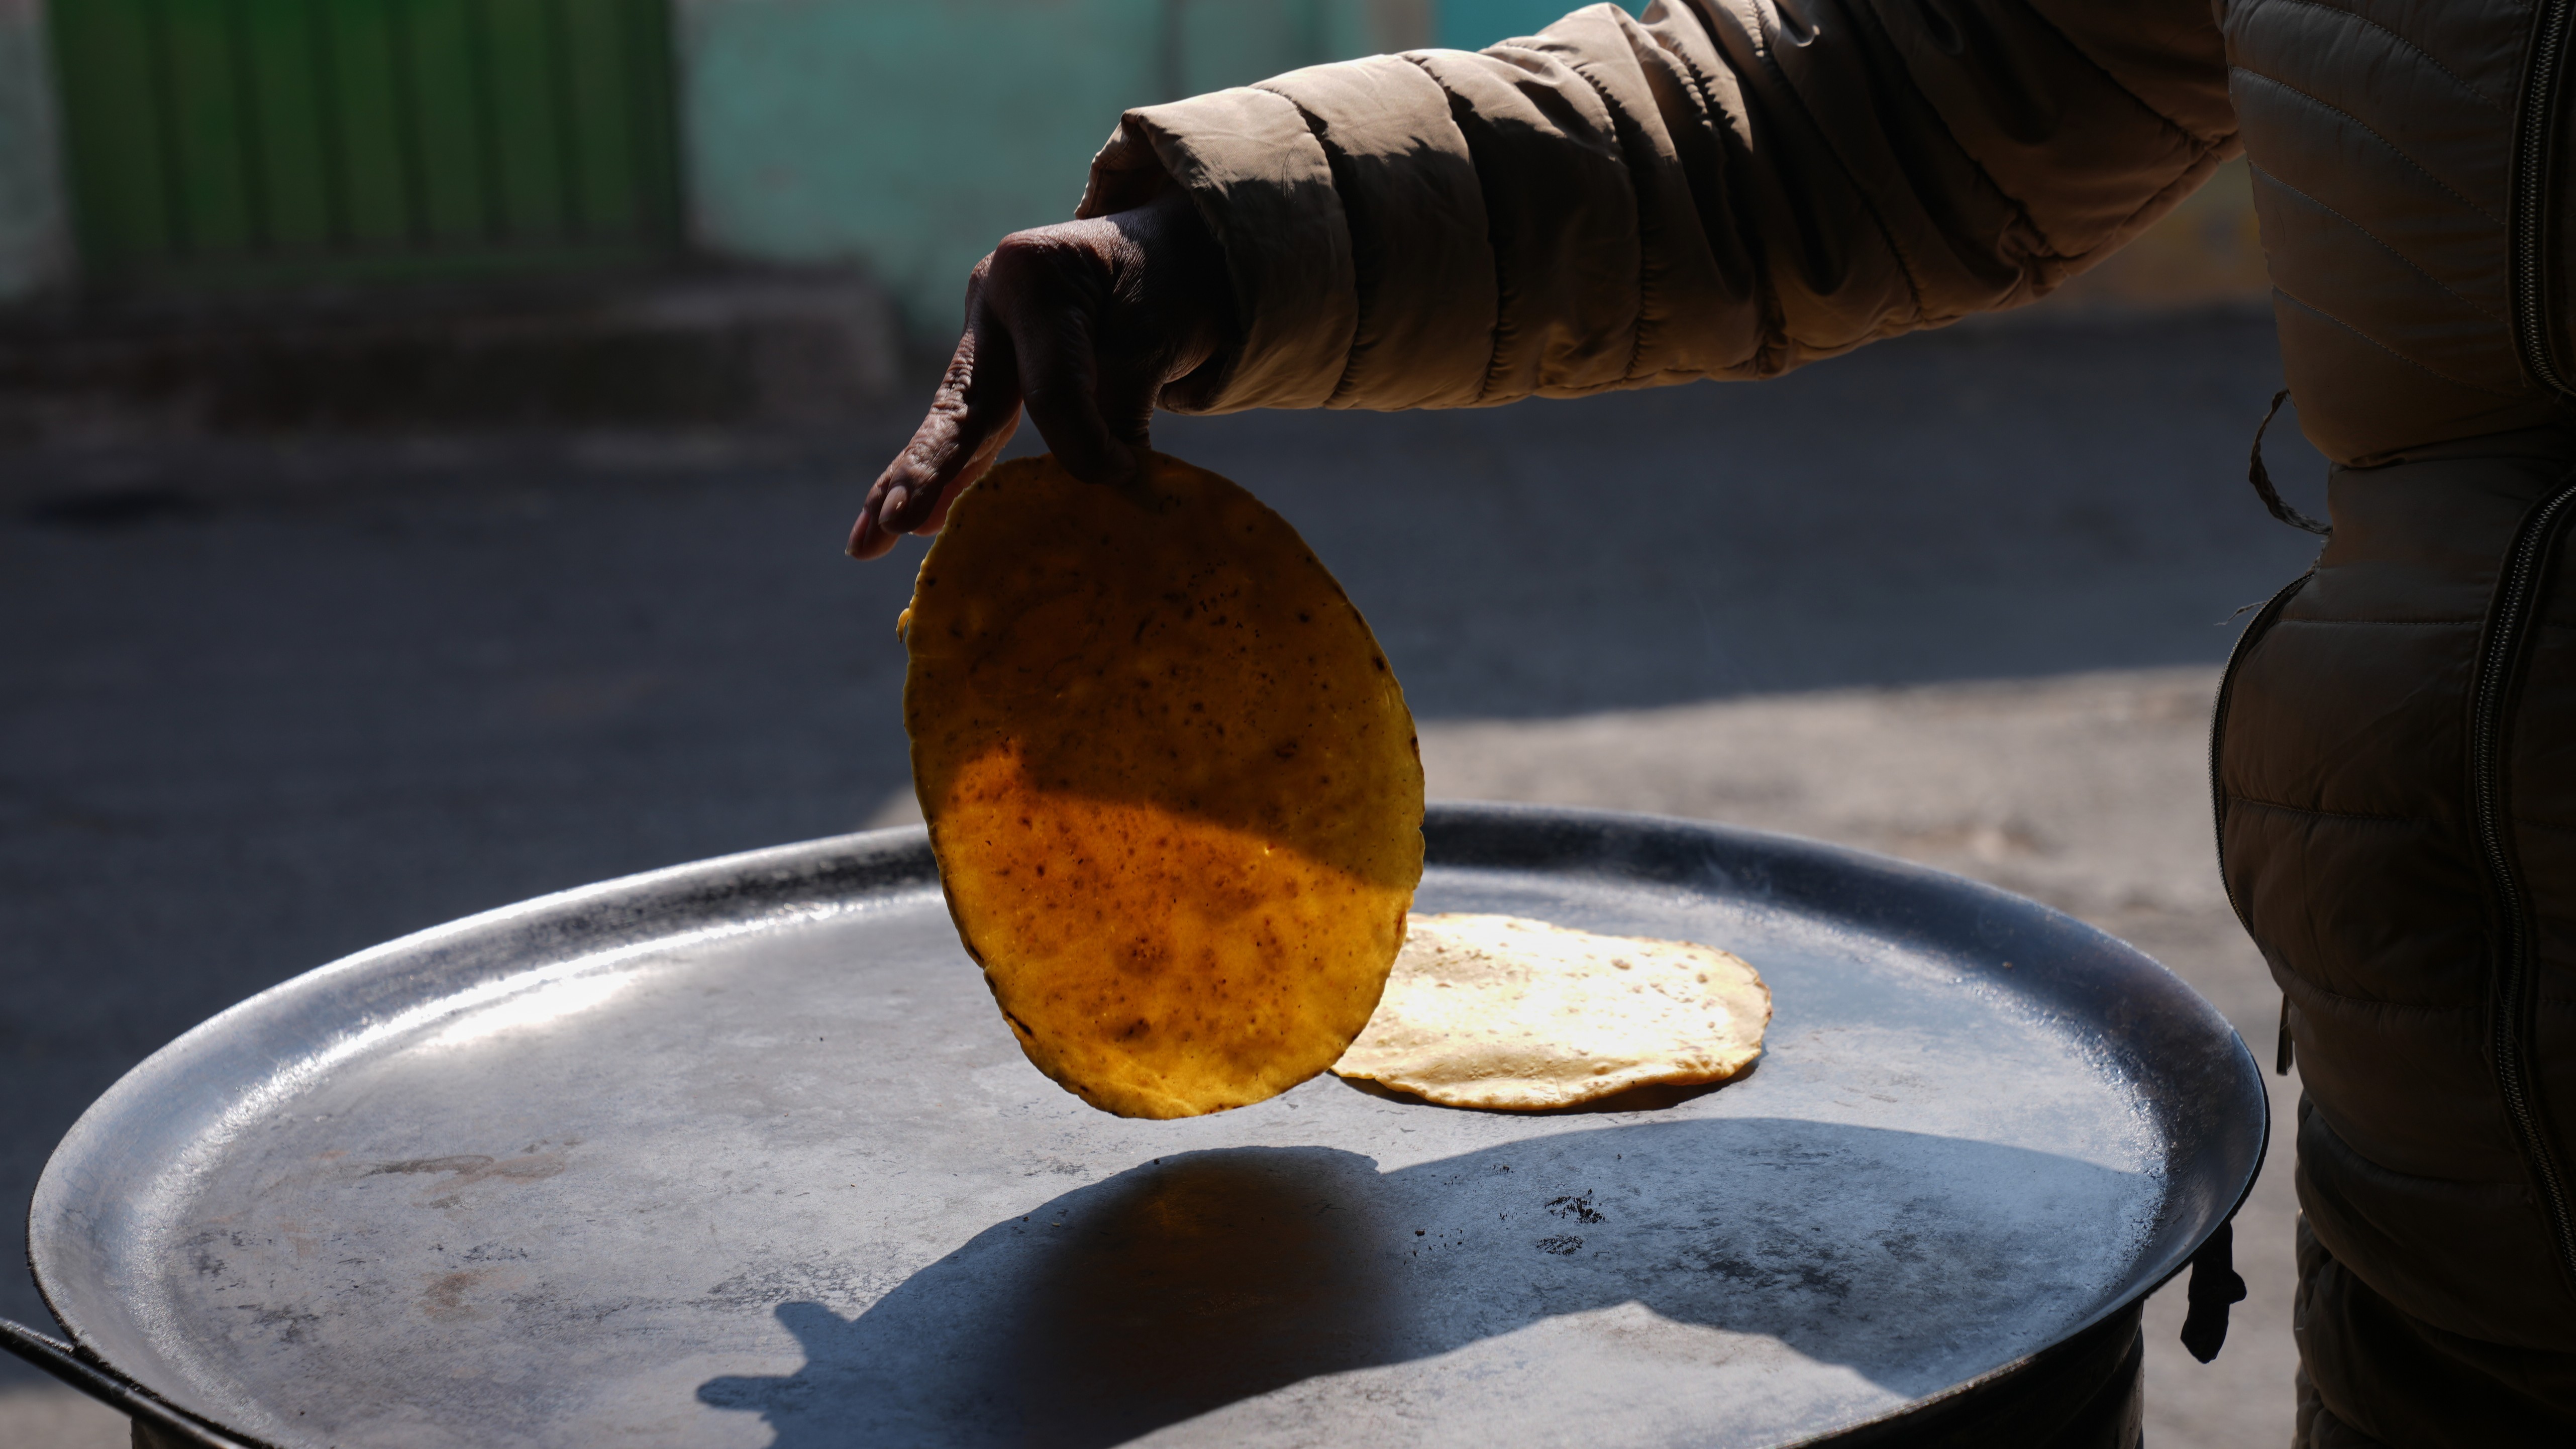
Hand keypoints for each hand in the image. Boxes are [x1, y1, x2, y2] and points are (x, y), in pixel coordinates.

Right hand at [846, 187, 1233, 558]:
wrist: (1164, 251)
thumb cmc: (1165, 284)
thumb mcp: (1156, 333)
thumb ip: (1121, 403)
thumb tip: (1103, 486)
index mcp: (1031, 275)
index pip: (1051, 384)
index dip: (1086, 440)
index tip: (1127, 471)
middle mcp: (991, 303)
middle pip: (965, 401)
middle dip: (931, 468)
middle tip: (900, 521)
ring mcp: (983, 338)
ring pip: (953, 423)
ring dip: (914, 485)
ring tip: (871, 541)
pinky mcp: (990, 373)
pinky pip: (966, 433)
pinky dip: (941, 480)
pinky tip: (896, 525)